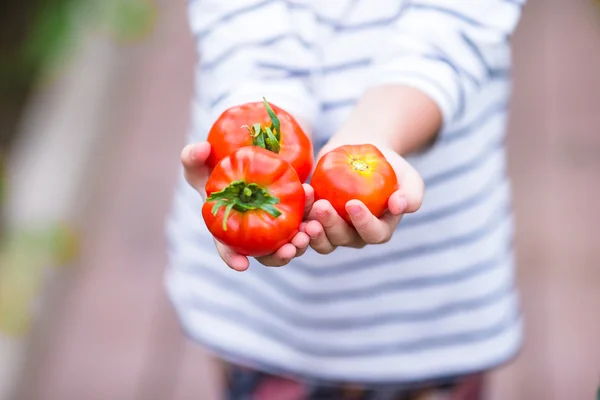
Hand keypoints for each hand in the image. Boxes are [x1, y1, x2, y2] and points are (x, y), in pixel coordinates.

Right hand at [181, 142, 312, 270]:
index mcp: (227, 226)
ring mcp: (274, 224)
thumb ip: (192, 156)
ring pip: (290, 242)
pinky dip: (314, 219)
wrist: (251, 148)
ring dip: (301, 242)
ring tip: (309, 232)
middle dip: (279, 256)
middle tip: (290, 248)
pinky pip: (305, 221)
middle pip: (266, 253)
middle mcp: (251, 232)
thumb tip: (201, 149)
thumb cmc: (218, 161)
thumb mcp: (200, 158)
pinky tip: (319, 210)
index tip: (243, 265)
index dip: (232, 257)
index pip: (226, 247)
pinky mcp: (294, 212)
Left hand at [304, 147, 423, 253]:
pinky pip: (305, 223)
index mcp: (379, 230)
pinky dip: (301, 214)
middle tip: (322, 207)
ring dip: (312, 228)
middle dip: (331, 225)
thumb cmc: (390, 166)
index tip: (353, 204)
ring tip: (309, 206)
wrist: (362, 150)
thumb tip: (399, 206)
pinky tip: (302, 196)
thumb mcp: (408, 177)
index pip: (373, 234)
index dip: (363, 223)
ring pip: (321, 239)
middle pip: (342, 239)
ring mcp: (332, 229)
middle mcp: (355, 235)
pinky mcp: (314, 217)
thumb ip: (411, 194)